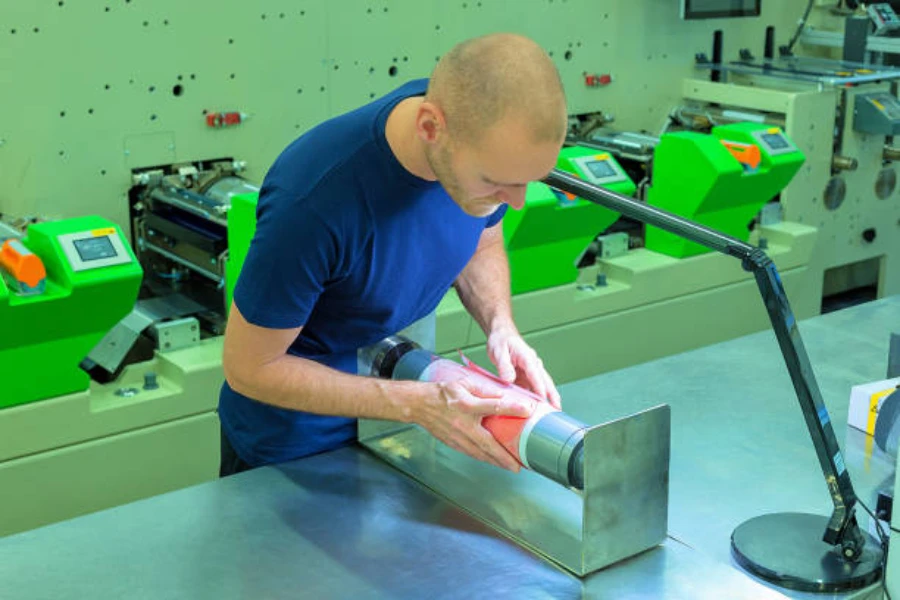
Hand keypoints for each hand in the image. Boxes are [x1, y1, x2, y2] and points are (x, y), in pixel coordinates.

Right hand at [413, 378, 531, 471]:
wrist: (418, 404)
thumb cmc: (442, 392)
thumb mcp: (464, 383)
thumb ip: (484, 390)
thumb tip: (505, 396)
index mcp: (466, 405)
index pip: (494, 406)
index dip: (512, 408)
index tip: (528, 410)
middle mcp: (462, 424)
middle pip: (488, 443)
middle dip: (504, 457)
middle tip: (519, 465)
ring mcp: (457, 436)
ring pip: (480, 453)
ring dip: (496, 462)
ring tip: (511, 467)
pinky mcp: (452, 443)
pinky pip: (471, 453)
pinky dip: (483, 459)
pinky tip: (492, 461)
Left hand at [487, 326, 560, 408]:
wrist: (501, 335)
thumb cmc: (501, 341)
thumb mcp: (499, 352)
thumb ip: (504, 366)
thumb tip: (509, 380)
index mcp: (528, 358)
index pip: (536, 375)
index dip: (540, 388)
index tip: (543, 401)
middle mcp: (533, 365)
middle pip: (545, 382)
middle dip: (552, 396)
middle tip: (557, 410)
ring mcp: (531, 371)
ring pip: (541, 386)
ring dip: (546, 399)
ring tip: (549, 414)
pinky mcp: (526, 376)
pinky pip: (532, 388)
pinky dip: (535, 398)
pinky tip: (534, 409)